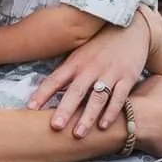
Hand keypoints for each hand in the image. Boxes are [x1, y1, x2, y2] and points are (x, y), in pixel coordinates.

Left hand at [28, 12, 151, 133]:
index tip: (30, 108)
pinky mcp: (128, 76)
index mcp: (75, 62)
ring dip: (88, 116)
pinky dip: (112, 112)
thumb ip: (66, 70)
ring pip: (98, 97)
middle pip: (76, 91)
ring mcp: (110, 72)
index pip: (55, 79)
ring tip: (79, 134)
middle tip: (55, 126)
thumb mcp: (79, 52)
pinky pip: (119, 97)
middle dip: (65, 109)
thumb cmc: (100, 43)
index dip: (42, 94)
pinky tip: (104, 126)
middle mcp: (91, 67)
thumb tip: (45, 90)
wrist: (132, 28)